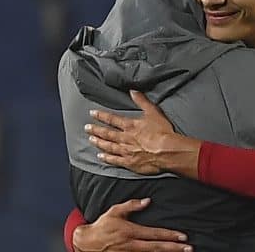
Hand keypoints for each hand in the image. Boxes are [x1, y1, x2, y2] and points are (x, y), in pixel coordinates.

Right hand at [73, 198, 191, 251]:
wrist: (87, 243)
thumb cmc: (102, 226)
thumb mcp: (115, 211)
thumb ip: (132, 205)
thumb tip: (148, 201)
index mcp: (130, 232)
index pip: (154, 234)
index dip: (170, 235)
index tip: (183, 236)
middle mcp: (131, 245)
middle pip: (157, 248)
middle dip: (174, 248)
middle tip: (189, 248)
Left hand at [86, 90, 201, 177]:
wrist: (167, 151)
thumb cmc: (162, 132)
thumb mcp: (153, 112)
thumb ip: (142, 101)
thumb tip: (133, 90)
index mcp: (130, 126)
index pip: (112, 119)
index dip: (101, 116)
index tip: (92, 113)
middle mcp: (125, 138)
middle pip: (107, 133)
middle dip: (96, 130)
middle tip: (87, 128)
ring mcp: (126, 151)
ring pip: (108, 146)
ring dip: (99, 143)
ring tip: (91, 140)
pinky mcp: (130, 163)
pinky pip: (115, 160)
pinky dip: (107, 158)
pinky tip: (101, 156)